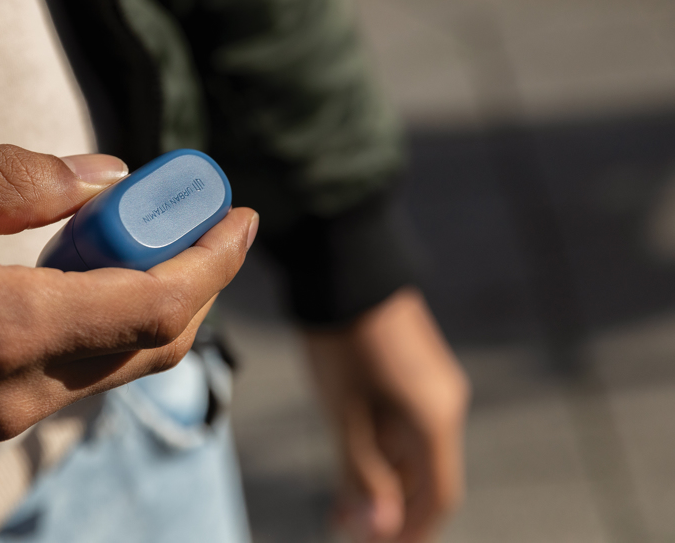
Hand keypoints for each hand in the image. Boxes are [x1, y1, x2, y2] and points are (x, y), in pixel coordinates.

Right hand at [0, 145, 257, 486]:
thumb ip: (12, 183)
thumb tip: (105, 173)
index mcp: (0, 330)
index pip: (155, 305)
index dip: (211, 259)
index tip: (239, 214)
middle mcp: (13, 391)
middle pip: (151, 342)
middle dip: (192, 276)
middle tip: (192, 212)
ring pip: (115, 363)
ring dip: (145, 297)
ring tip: (130, 229)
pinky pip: (70, 375)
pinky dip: (98, 322)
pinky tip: (75, 272)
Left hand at [304, 288, 468, 542]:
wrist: (345, 269)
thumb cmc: (341, 343)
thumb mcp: (345, 413)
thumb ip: (363, 472)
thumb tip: (378, 529)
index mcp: (435, 420)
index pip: (437, 496)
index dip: (411, 530)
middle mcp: (445, 404)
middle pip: (426, 476)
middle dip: (389, 508)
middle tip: (345, 526)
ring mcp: (433, 384)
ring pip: (415, 451)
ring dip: (383, 480)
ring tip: (341, 501)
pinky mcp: (417, 370)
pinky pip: (409, 424)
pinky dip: (384, 449)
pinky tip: (353, 456)